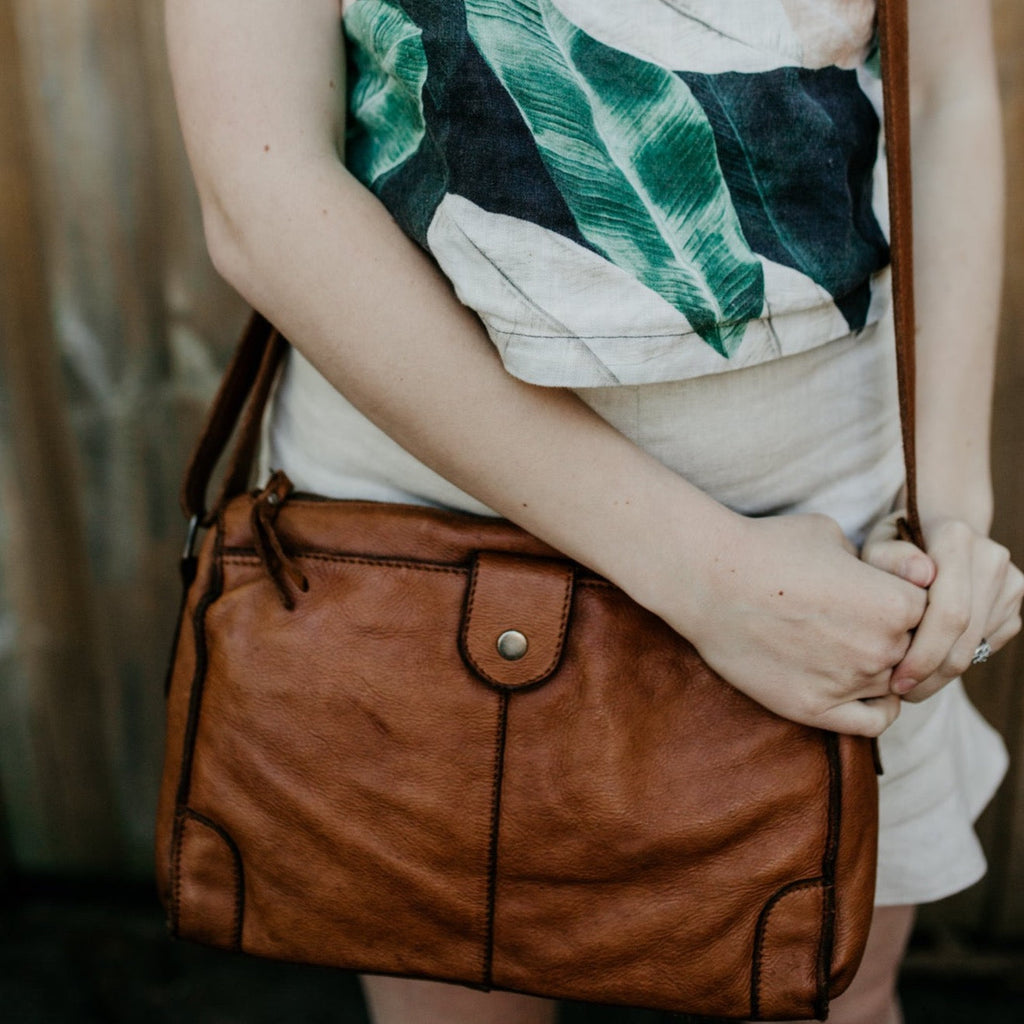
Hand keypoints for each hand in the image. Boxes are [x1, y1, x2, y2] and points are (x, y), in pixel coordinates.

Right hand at [656, 513, 928, 736]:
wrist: (709, 579)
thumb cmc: (768, 546)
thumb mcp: (834, 535)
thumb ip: (874, 561)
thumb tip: (891, 574)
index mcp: (898, 604)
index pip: (930, 612)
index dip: (903, 598)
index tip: (874, 590)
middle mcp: (883, 648)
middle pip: (914, 651)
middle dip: (892, 635)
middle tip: (854, 618)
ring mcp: (850, 683)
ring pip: (894, 686)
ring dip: (880, 670)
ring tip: (845, 646)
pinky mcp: (814, 709)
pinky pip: (873, 722)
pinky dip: (875, 707)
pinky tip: (855, 685)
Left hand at [860, 512, 1023, 701]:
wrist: (937, 528)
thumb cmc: (895, 544)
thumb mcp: (877, 545)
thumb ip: (890, 559)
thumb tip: (923, 575)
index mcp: (956, 539)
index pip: (949, 612)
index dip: (924, 654)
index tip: (896, 681)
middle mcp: (990, 558)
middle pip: (966, 634)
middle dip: (933, 673)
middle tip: (902, 693)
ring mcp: (1010, 581)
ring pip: (978, 645)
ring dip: (944, 673)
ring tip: (910, 684)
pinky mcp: (1014, 601)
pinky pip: (987, 644)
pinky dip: (958, 660)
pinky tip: (930, 663)